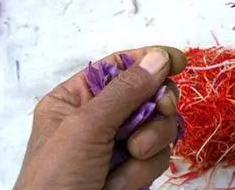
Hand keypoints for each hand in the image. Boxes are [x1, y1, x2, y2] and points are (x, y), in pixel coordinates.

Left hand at [14, 47, 186, 189]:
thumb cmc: (55, 179)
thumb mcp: (85, 128)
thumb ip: (124, 92)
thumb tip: (159, 57)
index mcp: (74, 100)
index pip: (118, 66)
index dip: (149, 60)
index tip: (179, 61)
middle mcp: (98, 120)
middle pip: (148, 95)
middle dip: (155, 109)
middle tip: (160, 112)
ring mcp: (116, 147)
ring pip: (158, 128)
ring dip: (149, 144)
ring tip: (129, 159)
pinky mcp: (131, 172)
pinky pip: (157, 158)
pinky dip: (142, 171)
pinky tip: (120, 185)